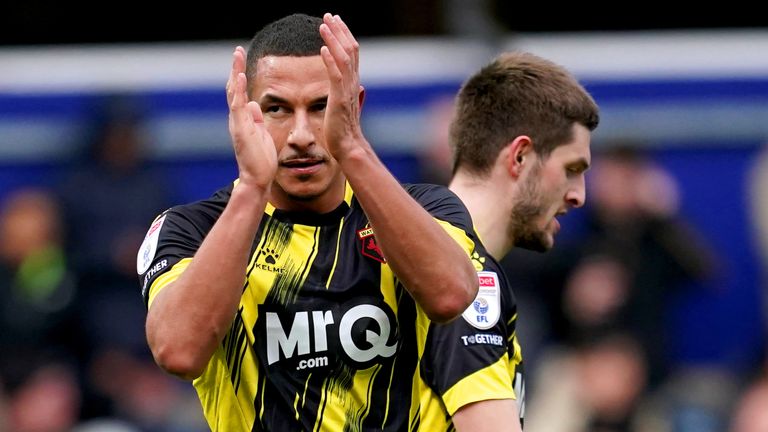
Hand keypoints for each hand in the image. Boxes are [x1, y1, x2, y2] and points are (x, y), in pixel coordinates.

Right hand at [226, 46, 276, 190]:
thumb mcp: (260, 133)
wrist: (257, 178)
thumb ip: (256, 118)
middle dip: (235, 68)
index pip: (239, 92)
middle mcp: (236, 118)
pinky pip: (237, 106)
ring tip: (237, 55)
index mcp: (242, 119)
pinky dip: (238, 90)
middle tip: (238, 50)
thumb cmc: (260, 159)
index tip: (242, 59)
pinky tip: (239, 76)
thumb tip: (254, 104)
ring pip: (233, 92)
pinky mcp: (241, 129)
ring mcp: (237, 123)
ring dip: (235, 72)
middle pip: (233, 88)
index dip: (239, 75)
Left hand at [319, 13, 364, 160]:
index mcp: (353, 82)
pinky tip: (322, 48)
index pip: (351, 52)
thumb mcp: (348, 106)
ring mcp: (347, 90)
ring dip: (333, 39)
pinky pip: (336, 75)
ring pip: (343, 58)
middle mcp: (353, 82)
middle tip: (329, 15)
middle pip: (350, 49)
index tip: (334, 21)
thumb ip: (351, 93)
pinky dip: (330, 60)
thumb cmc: (344, 129)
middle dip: (339, 30)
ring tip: (324, 25)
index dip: (343, 35)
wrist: (347, 146)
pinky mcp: (339, 99)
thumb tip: (360, 87)